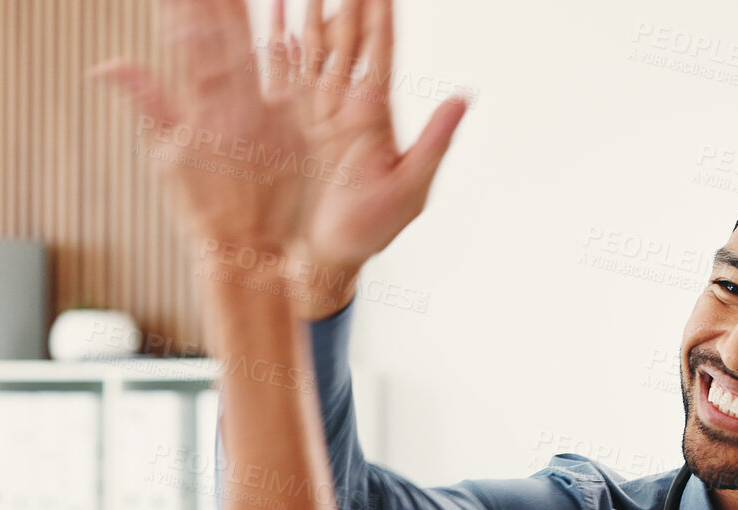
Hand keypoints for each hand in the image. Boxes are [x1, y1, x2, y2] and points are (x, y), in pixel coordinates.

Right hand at [94, 0, 308, 257]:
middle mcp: (238, 108)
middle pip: (225, 37)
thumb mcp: (163, 156)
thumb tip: (102, 66)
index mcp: (201, 112)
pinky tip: (281, 17)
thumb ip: (143, 100)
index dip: (184, 8)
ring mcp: (271, 115)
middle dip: (214, 2)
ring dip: (241, 14)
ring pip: (256, 49)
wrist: (248, 248)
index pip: (190, 42)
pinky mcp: (296, 126)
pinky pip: (290, 79)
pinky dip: (284, 46)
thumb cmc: (199, 207)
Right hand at [258, 0, 466, 317]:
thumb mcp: (412, 186)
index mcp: (375, 114)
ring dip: (309, 14)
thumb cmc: (374, 228)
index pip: (379, 51)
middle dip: (347, 3)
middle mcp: (345, 107)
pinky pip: (280, 79)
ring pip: (311, 51)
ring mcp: (314, 114)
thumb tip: (464, 97)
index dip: (380, 14)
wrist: (329, 255)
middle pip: (345, 40)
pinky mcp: (288, 129)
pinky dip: (275, 46)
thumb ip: (434, 141)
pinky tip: (273, 17)